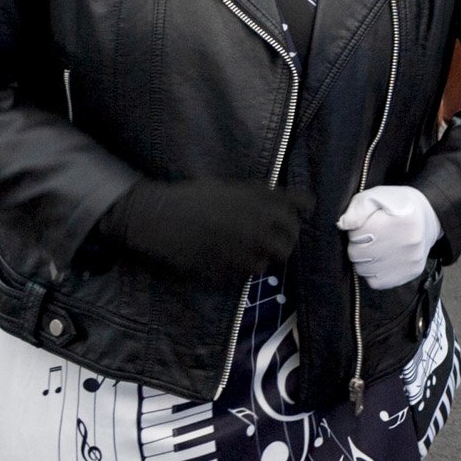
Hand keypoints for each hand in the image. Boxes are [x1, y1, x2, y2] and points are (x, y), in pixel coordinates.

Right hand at [97, 180, 311, 285]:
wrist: (158, 217)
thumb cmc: (192, 197)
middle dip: (285, 238)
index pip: (302, 206)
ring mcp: (246, 247)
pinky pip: (249, 273)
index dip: (300, 211)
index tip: (296, 215)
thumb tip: (294, 205)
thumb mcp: (231, 187)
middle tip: (271, 239)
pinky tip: (232, 259)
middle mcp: (259, 222)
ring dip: (266, 255)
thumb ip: (261, 195)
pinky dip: (245, 268)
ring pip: (274, 259)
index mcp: (260, 198)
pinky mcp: (229, 267)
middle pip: (292, 237)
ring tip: (249, 250)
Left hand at [338, 186, 440, 291]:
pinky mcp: (410, 273)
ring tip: (376, 248)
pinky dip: (374, 273)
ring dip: (364, 260)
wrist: (429, 217)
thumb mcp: (377, 196)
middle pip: (357, 255)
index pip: (355, 234)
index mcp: (399, 219)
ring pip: (364, 270)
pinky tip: (382, 260)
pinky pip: (376, 282)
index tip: (366, 226)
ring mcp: (410, 259)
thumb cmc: (397, 206)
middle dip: (358, 246)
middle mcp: (407, 241)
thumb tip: (344, 225)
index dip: (355, 230)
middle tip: (369, 238)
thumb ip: (358, 207)